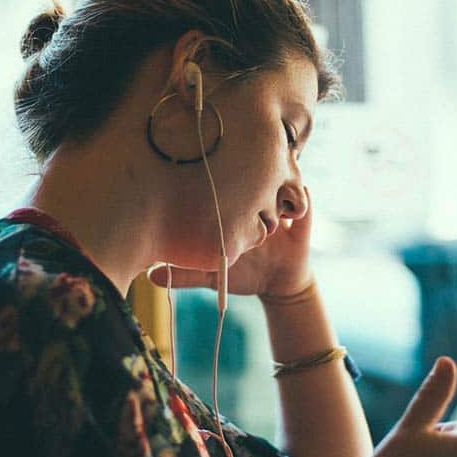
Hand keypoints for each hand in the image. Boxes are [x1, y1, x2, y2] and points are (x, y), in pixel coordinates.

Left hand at [147, 186, 313, 297]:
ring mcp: (282, 209)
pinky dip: (301, 204)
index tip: (211, 172)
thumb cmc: (242, 275)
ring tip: (268, 189)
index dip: (223, 175)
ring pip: (283, 184)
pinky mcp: (302, 222)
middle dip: (251, 172)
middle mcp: (259, 203)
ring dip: (277, 184)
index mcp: (238, 209)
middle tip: (239, 172)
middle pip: (258, 175)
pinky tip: (291, 212)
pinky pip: (305, 206)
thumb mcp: (212, 275)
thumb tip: (150, 276)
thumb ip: (184, 274)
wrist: (277, 285)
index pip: (231, 184)